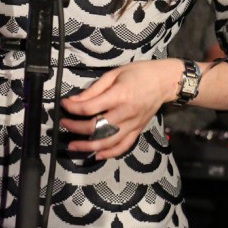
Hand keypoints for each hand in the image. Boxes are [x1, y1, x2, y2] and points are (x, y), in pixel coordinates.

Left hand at [60, 60, 177, 158]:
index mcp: (119, 96)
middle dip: (75, 128)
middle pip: (96, 128)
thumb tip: (74, 100)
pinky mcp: (137, 131)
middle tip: (63, 123)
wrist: (164, 82)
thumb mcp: (114, 74)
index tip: (64, 105)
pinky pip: (123, 147)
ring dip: (88, 146)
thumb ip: (93, 89)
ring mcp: (132, 125)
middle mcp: (126, 113)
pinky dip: (109, 153)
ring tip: (73, 146)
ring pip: (107, 142)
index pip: (90, 108)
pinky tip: (97, 154)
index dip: (73, 108)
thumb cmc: (138, 73)